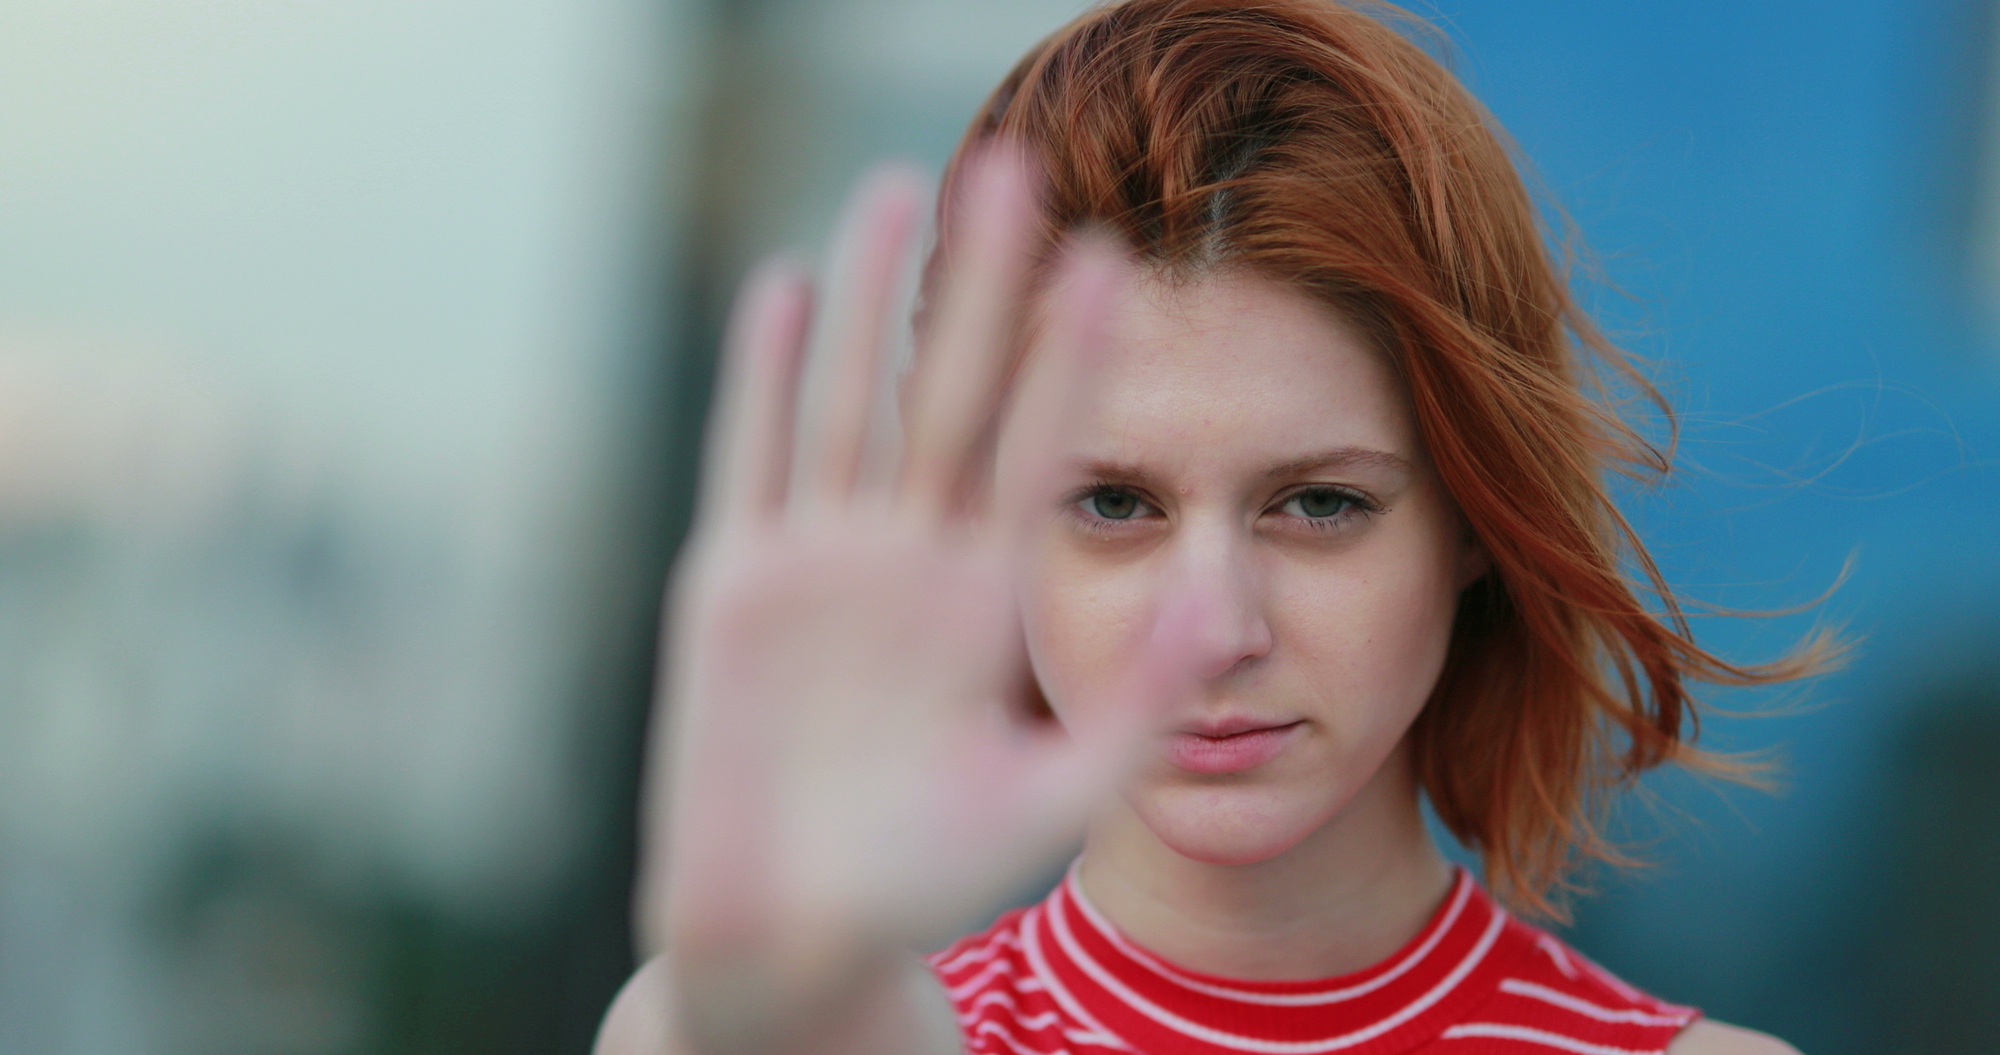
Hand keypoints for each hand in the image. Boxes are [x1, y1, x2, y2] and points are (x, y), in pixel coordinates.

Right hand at [640, 148, 1200, 1052]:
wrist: (789, 938)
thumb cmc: (922, 885)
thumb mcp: (1056, 794)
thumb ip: (1141, 696)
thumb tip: (1230, 596)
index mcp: (985, 602)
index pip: (1038, 448)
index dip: (1072, 357)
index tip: (1120, 260)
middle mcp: (905, 563)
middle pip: (948, 394)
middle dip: (981, 286)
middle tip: (1014, 166)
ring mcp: (816, 564)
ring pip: (850, 401)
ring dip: (873, 298)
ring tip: (900, 185)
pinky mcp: (730, 585)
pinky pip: (750, 460)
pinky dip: (765, 379)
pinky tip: (789, 291)